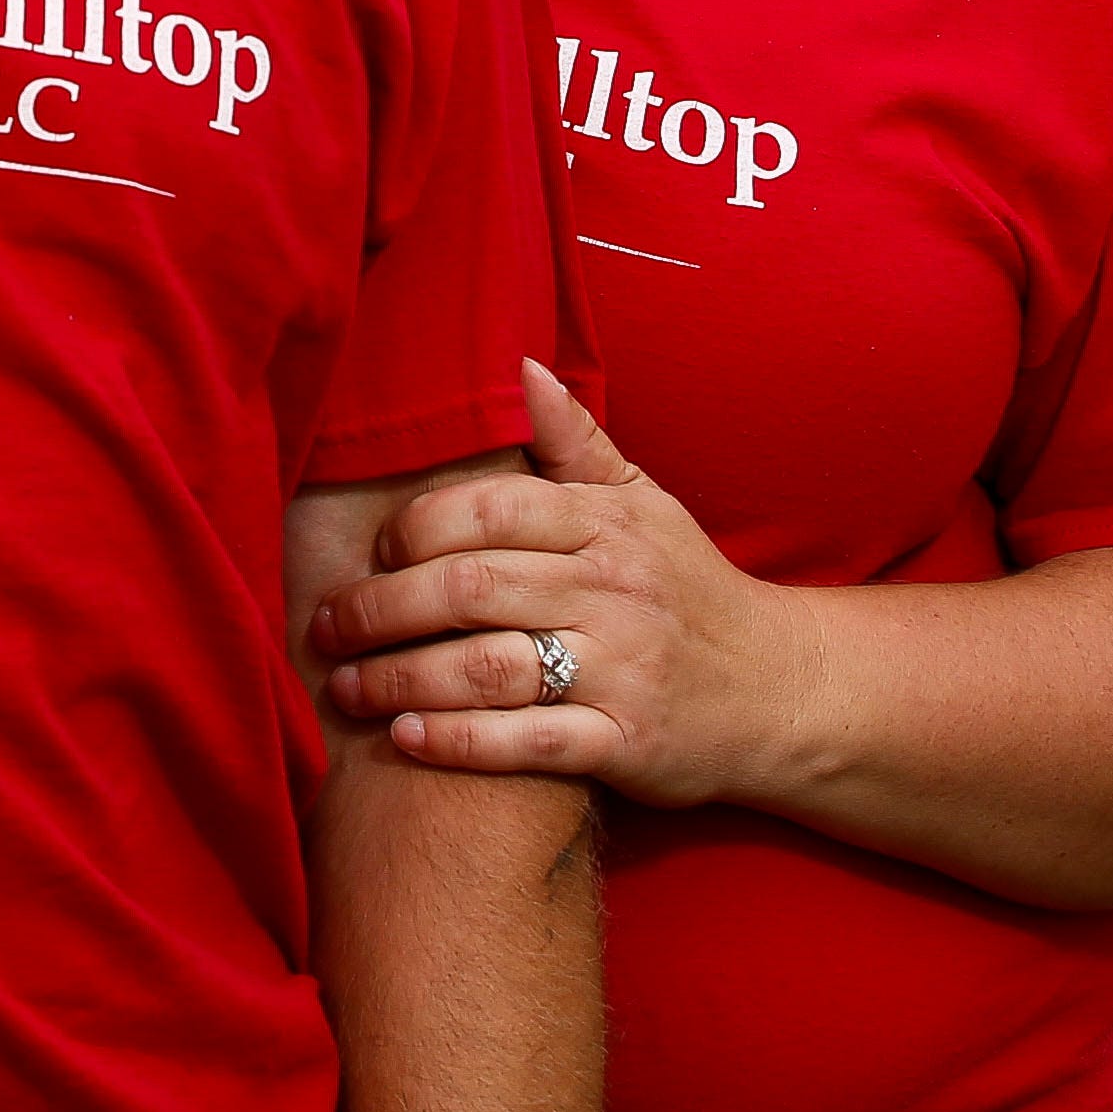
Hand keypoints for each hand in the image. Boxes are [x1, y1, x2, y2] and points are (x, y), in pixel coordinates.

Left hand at [309, 360, 826, 804]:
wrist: (785, 692)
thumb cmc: (689, 590)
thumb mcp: (644, 504)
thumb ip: (575, 442)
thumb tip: (520, 366)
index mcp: (603, 524)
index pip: (486, 509)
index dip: (412, 529)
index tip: (370, 552)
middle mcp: (611, 591)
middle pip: (468, 588)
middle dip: (380, 608)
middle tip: (326, 627)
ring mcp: (622, 669)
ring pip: (485, 668)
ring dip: (399, 679)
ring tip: (346, 688)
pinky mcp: (628, 745)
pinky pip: (526, 743)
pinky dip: (458, 742)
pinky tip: (405, 738)